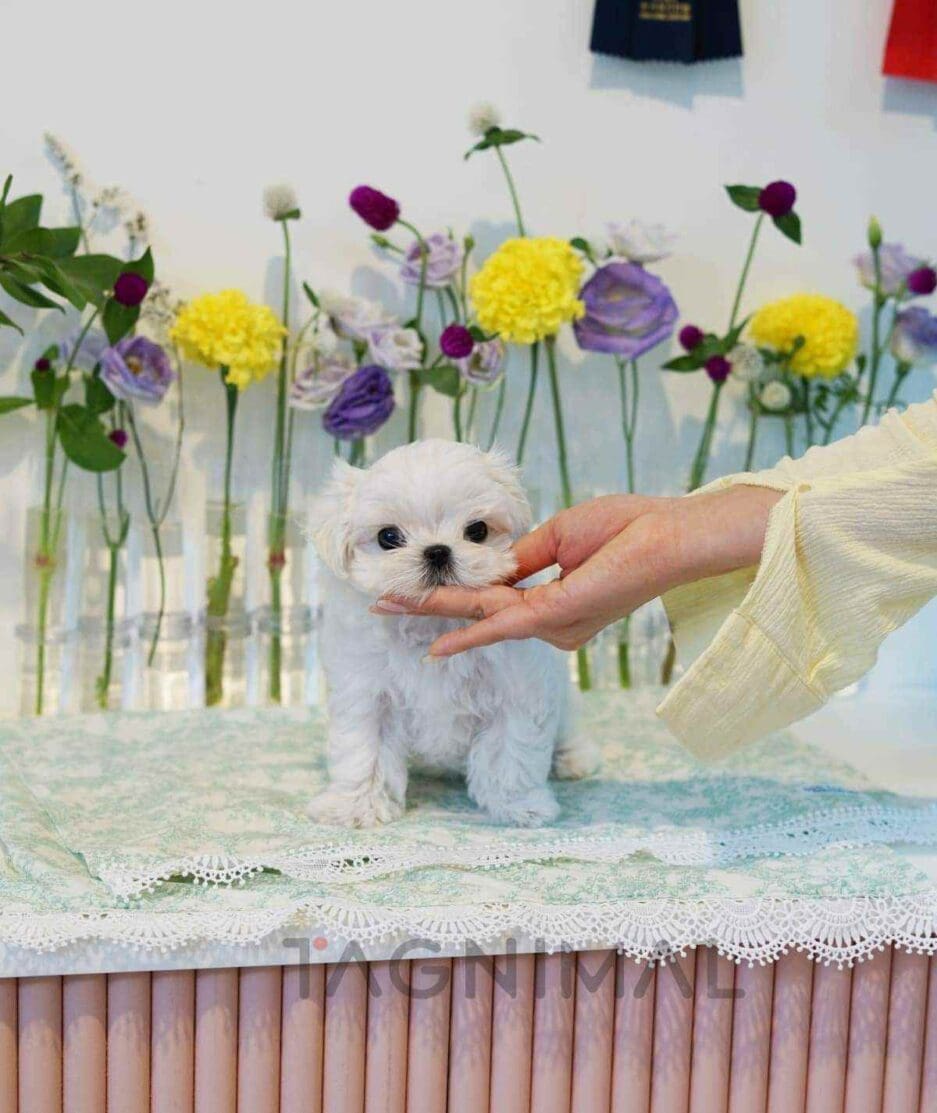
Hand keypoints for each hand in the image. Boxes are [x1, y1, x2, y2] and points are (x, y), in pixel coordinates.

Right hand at [371, 486, 781, 657]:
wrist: (672, 533)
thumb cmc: (628, 529)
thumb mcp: (561, 537)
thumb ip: (522, 558)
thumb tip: (490, 567)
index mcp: (555, 606)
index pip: (492, 603)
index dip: (452, 598)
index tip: (416, 595)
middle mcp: (552, 625)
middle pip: (477, 615)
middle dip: (427, 611)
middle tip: (379, 606)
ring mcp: (555, 625)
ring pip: (482, 612)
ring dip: (435, 608)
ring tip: (390, 602)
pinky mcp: (559, 616)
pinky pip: (504, 620)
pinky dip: (468, 631)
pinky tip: (438, 644)